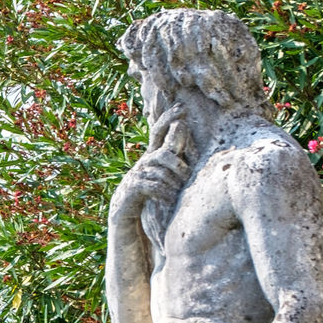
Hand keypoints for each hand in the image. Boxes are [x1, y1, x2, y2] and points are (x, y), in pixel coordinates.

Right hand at [109, 104, 190, 225]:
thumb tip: (196, 145)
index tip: (180, 107)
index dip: (168, 118)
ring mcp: (136, 174)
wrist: (125, 215)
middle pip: (163, 155)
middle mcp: (144, 162)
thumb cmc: (150, 195)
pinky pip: (152, 185)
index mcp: (153, 156)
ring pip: (160, 172)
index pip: (159, 132)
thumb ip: (175, 163)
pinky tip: (169, 201)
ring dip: (172, 184)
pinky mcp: (132, 188)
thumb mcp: (164, 177)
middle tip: (186, 177)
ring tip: (178, 194)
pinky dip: (163, 193)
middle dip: (177, 165)